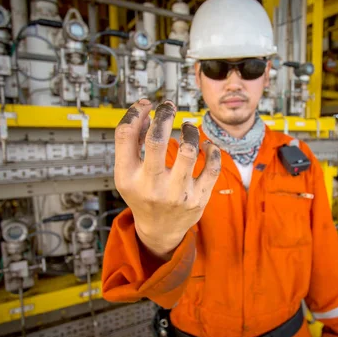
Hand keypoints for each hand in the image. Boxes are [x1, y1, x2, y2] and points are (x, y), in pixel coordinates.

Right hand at [114, 99, 220, 258]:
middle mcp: (151, 186)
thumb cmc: (143, 194)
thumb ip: (131, 143)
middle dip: (164, 115)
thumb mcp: (127, 173)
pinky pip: (212, 167)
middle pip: (156, 140)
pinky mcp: (198, 198)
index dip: (136, 112)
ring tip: (188, 126)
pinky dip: (211, 150)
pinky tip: (205, 144)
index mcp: (127, 177)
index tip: (147, 105)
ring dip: (190, 131)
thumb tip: (145, 111)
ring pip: (188, 150)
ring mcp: (176, 193)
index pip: (125, 134)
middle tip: (168, 107)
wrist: (160, 230)